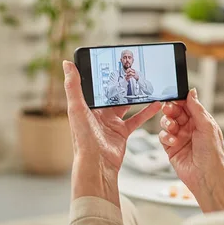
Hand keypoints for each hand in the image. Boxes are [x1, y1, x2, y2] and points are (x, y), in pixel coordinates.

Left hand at [63, 61, 160, 203]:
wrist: (97, 163)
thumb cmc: (83, 139)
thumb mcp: (76, 108)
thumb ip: (73, 86)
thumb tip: (67, 64)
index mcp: (86, 106)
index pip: (95, 85)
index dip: (103, 73)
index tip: (112, 61)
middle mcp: (98, 113)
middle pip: (112, 93)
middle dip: (121, 82)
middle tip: (133, 69)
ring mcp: (111, 122)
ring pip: (126, 104)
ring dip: (135, 95)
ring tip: (145, 83)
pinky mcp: (122, 131)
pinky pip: (136, 118)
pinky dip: (146, 111)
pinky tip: (156, 103)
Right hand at [158, 88, 223, 191]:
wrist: (206, 176)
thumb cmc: (212, 153)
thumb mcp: (207, 126)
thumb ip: (197, 108)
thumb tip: (191, 92)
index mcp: (200, 121)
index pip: (187, 105)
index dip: (179, 100)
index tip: (173, 97)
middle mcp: (190, 128)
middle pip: (175, 112)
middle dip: (170, 110)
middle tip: (169, 110)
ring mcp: (180, 137)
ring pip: (167, 122)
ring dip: (167, 123)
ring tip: (173, 128)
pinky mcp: (171, 148)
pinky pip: (163, 136)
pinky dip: (165, 136)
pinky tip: (172, 141)